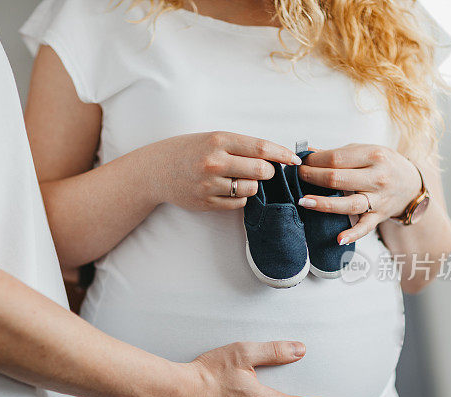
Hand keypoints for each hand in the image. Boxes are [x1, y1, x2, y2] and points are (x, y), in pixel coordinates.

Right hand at [144, 131, 299, 211]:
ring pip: (251, 189)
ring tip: (241, 179)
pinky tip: (228, 190)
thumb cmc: (189, 151)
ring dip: (253, 186)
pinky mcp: (206, 203)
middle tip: (264, 170)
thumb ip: (241, 146)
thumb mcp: (213, 138)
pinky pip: (238, 204)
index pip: (261, 148)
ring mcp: (210, 184)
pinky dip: (240, 198)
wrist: (156, 170)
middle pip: (261, 171)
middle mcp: (214, 162)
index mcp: (218, 141)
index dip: (282, 155)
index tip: (294, 159)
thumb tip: (275, 157)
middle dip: (269, 172)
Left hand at [297, 144, 421, 244]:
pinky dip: (353, 234)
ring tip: (304, 201)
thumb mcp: (365, 151)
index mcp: (373, 156)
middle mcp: (377, 178)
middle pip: (338, 178)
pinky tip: (339, 239)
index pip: (336, 158)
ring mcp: (379, 199)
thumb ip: (338, 154)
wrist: (411, 183)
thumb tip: (308, 153)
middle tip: (298, 176)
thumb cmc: (384, 165)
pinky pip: (365, 227)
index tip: (301, 162)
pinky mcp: (379, 216)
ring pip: (348, 203)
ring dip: (324, 204)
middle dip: (313, 177)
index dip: (314, 161)